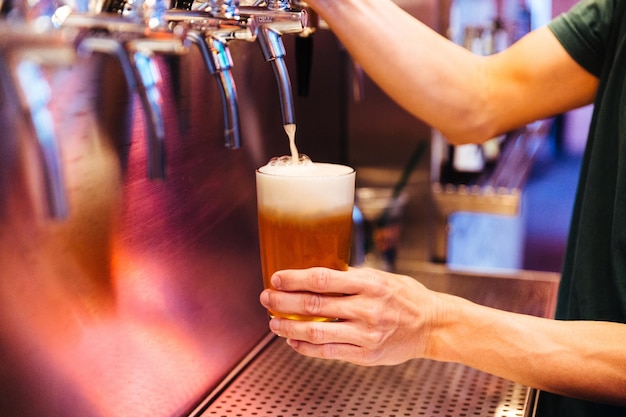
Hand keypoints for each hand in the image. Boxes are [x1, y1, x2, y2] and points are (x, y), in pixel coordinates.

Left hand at [259, 267, 444, 365]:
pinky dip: (305, 348)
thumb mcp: (382, 277)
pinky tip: (293, 342)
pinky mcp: (365, 354)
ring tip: (273, 322)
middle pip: (314, 305)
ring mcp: (365, 334)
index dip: (295, 278)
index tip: (276, 278)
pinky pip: (327, 352)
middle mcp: (366, 308)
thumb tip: (316, 273)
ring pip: (316, 332)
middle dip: (284, 302)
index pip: (323, 279)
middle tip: (266, 298)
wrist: (433, 326)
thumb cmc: (406, 297)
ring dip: (288, 327)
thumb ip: (351, 277)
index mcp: (369, 283)